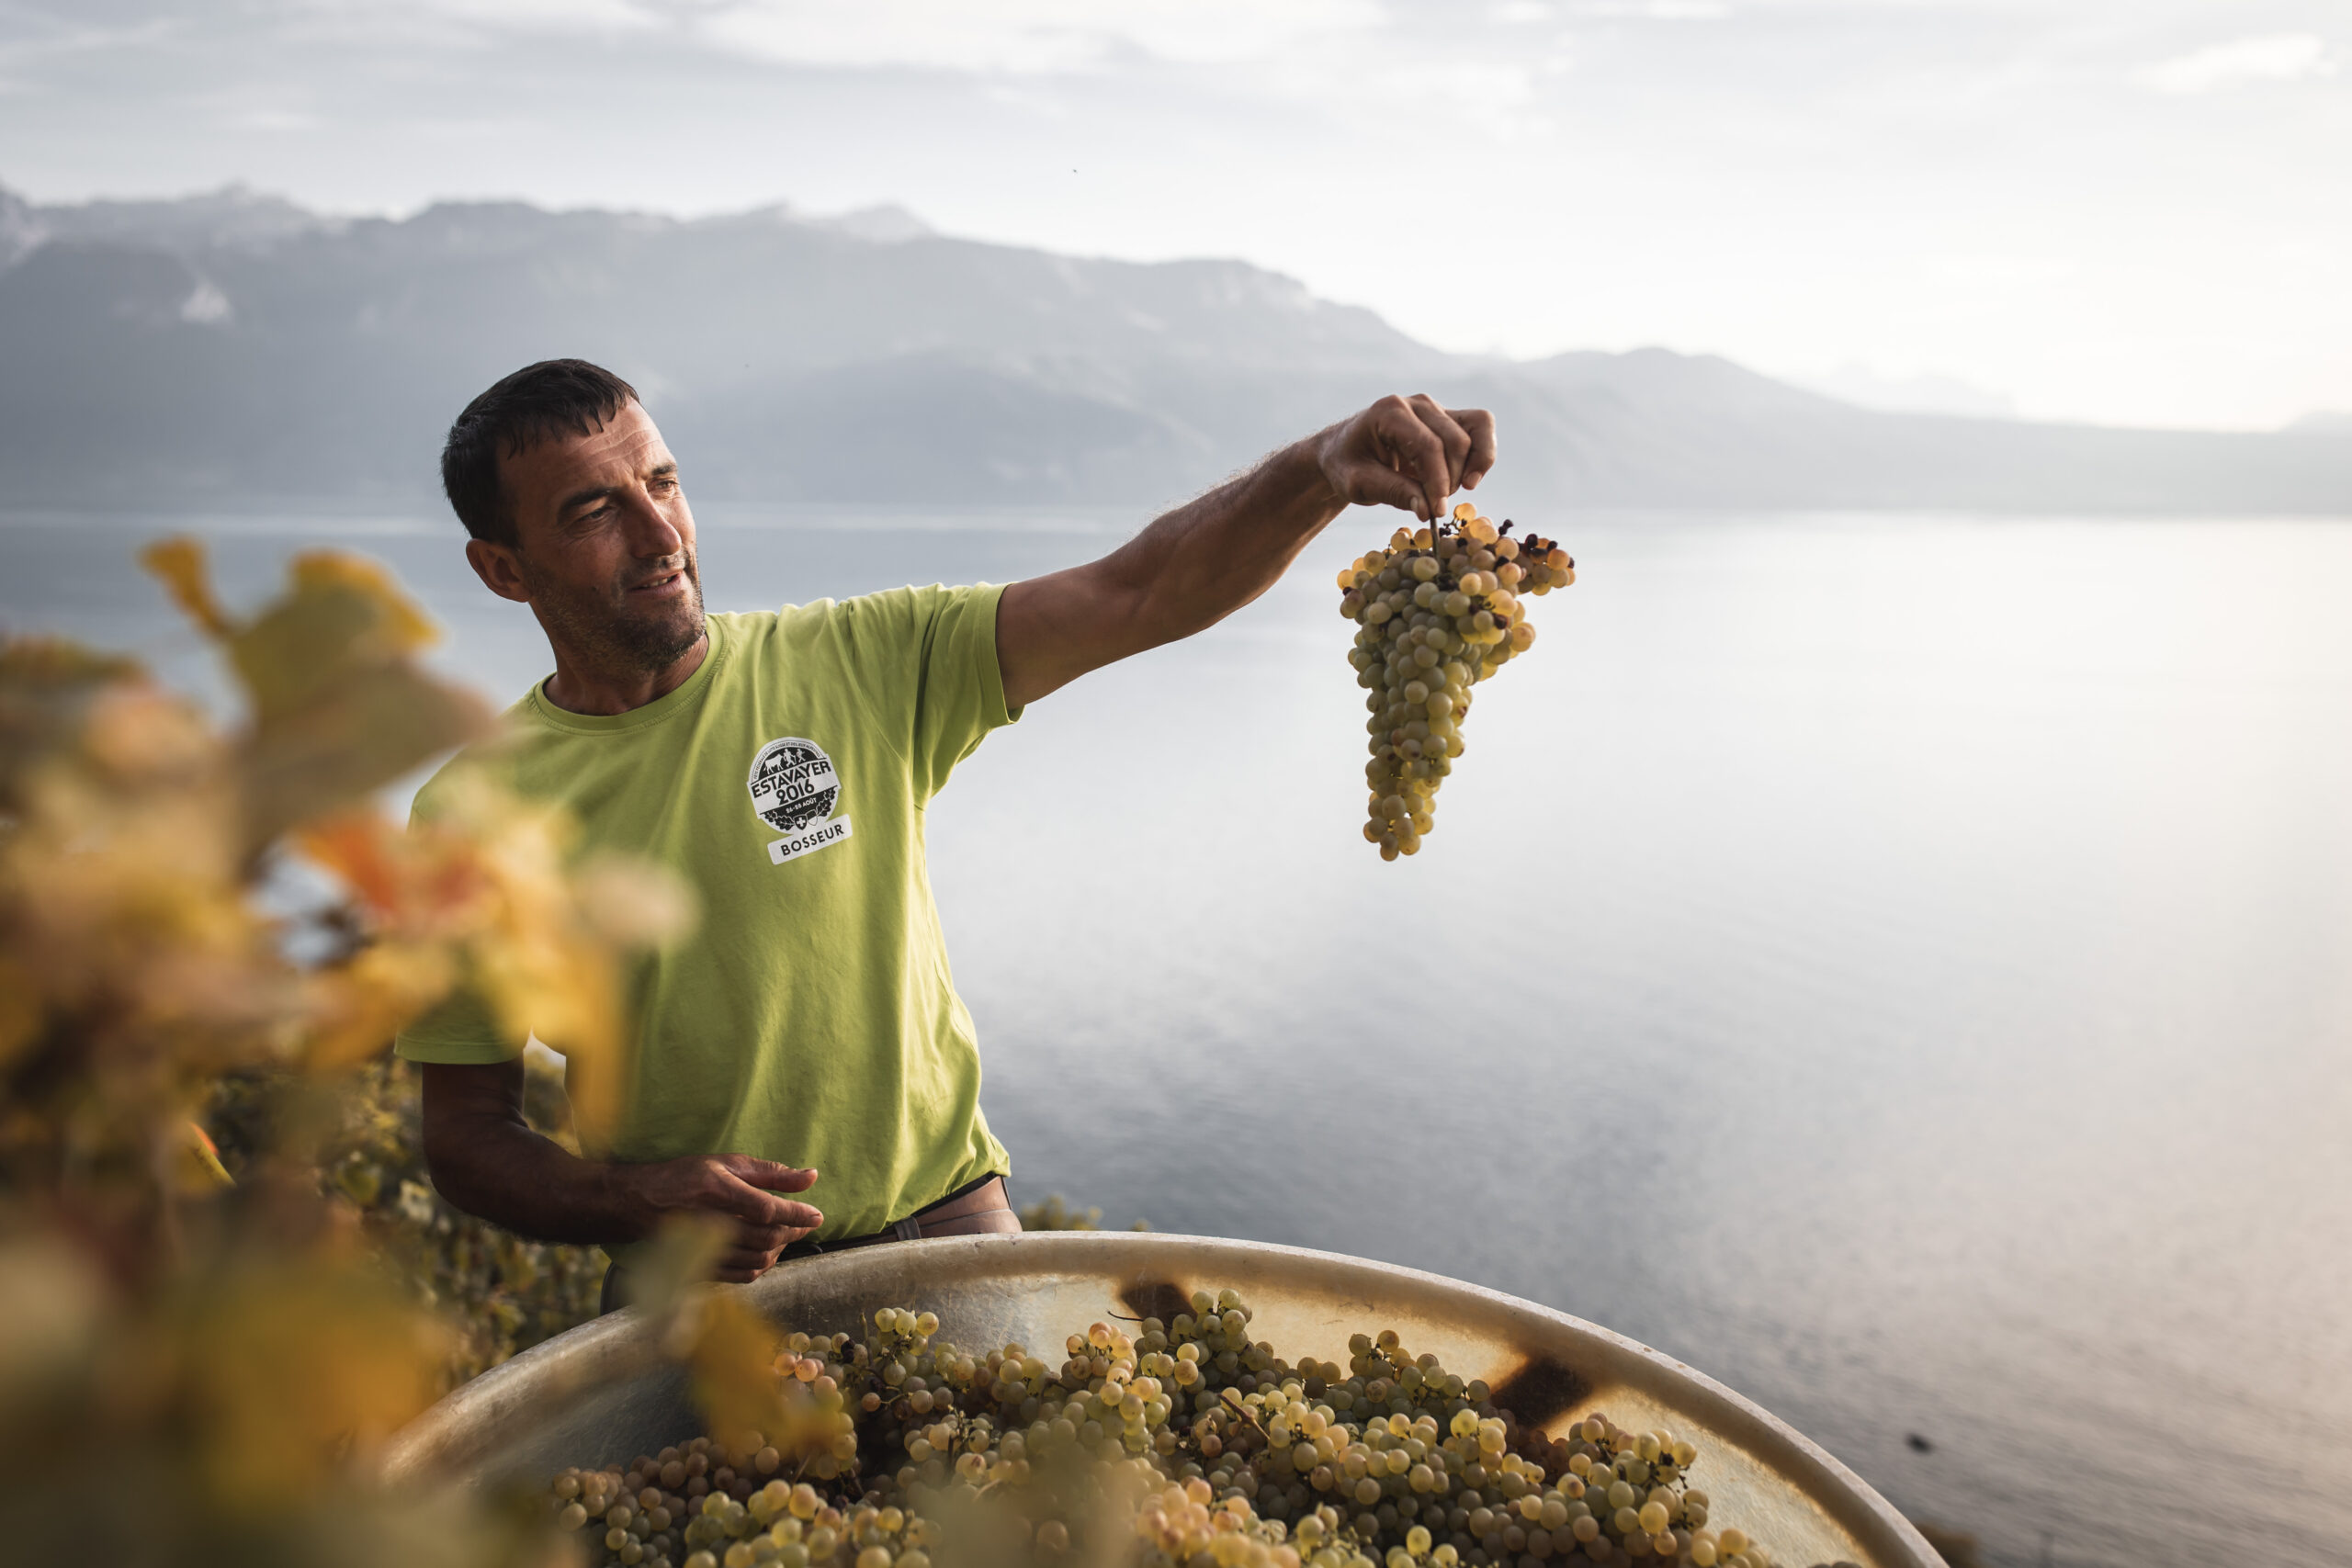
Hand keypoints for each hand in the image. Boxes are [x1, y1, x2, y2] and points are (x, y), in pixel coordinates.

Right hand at [613, 1153, 821, 1282]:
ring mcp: (704, 1248)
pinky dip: (762, 1266)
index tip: (817, 1215)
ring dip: (780, 1249)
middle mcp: (710, 1223)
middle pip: (766, 1236)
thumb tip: (811, 1177)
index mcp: (718, 1191)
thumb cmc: (686, 1177)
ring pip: (758, 1259)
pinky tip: (767, 1252)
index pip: (768, 1209)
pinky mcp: (702, 1266)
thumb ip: (771, 1173)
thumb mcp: (728, 1163)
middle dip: (793, 1232)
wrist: (643, 1203)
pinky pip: (743, 1275)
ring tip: (786, 1235)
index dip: (797, 1215)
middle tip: (805, 1224)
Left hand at [1315, 394, 1496, 522]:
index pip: (1428, 446)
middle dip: (1450, 479)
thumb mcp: (1358, 484)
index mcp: (1390, 412)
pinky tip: (1471, 479)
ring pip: (1475, 431)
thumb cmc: (1347, 466)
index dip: (1437, 481)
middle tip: (1432, 506)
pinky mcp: (1448, 418)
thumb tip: (1428, 509)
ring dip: (1469, 468)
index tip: (1435, 511)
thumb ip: (1392, 493)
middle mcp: (1417, 404)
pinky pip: (1480, 428)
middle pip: (1455, 441)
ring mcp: (1435, 408)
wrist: (1345, 452)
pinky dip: (1482, 454)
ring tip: (1446, 493)